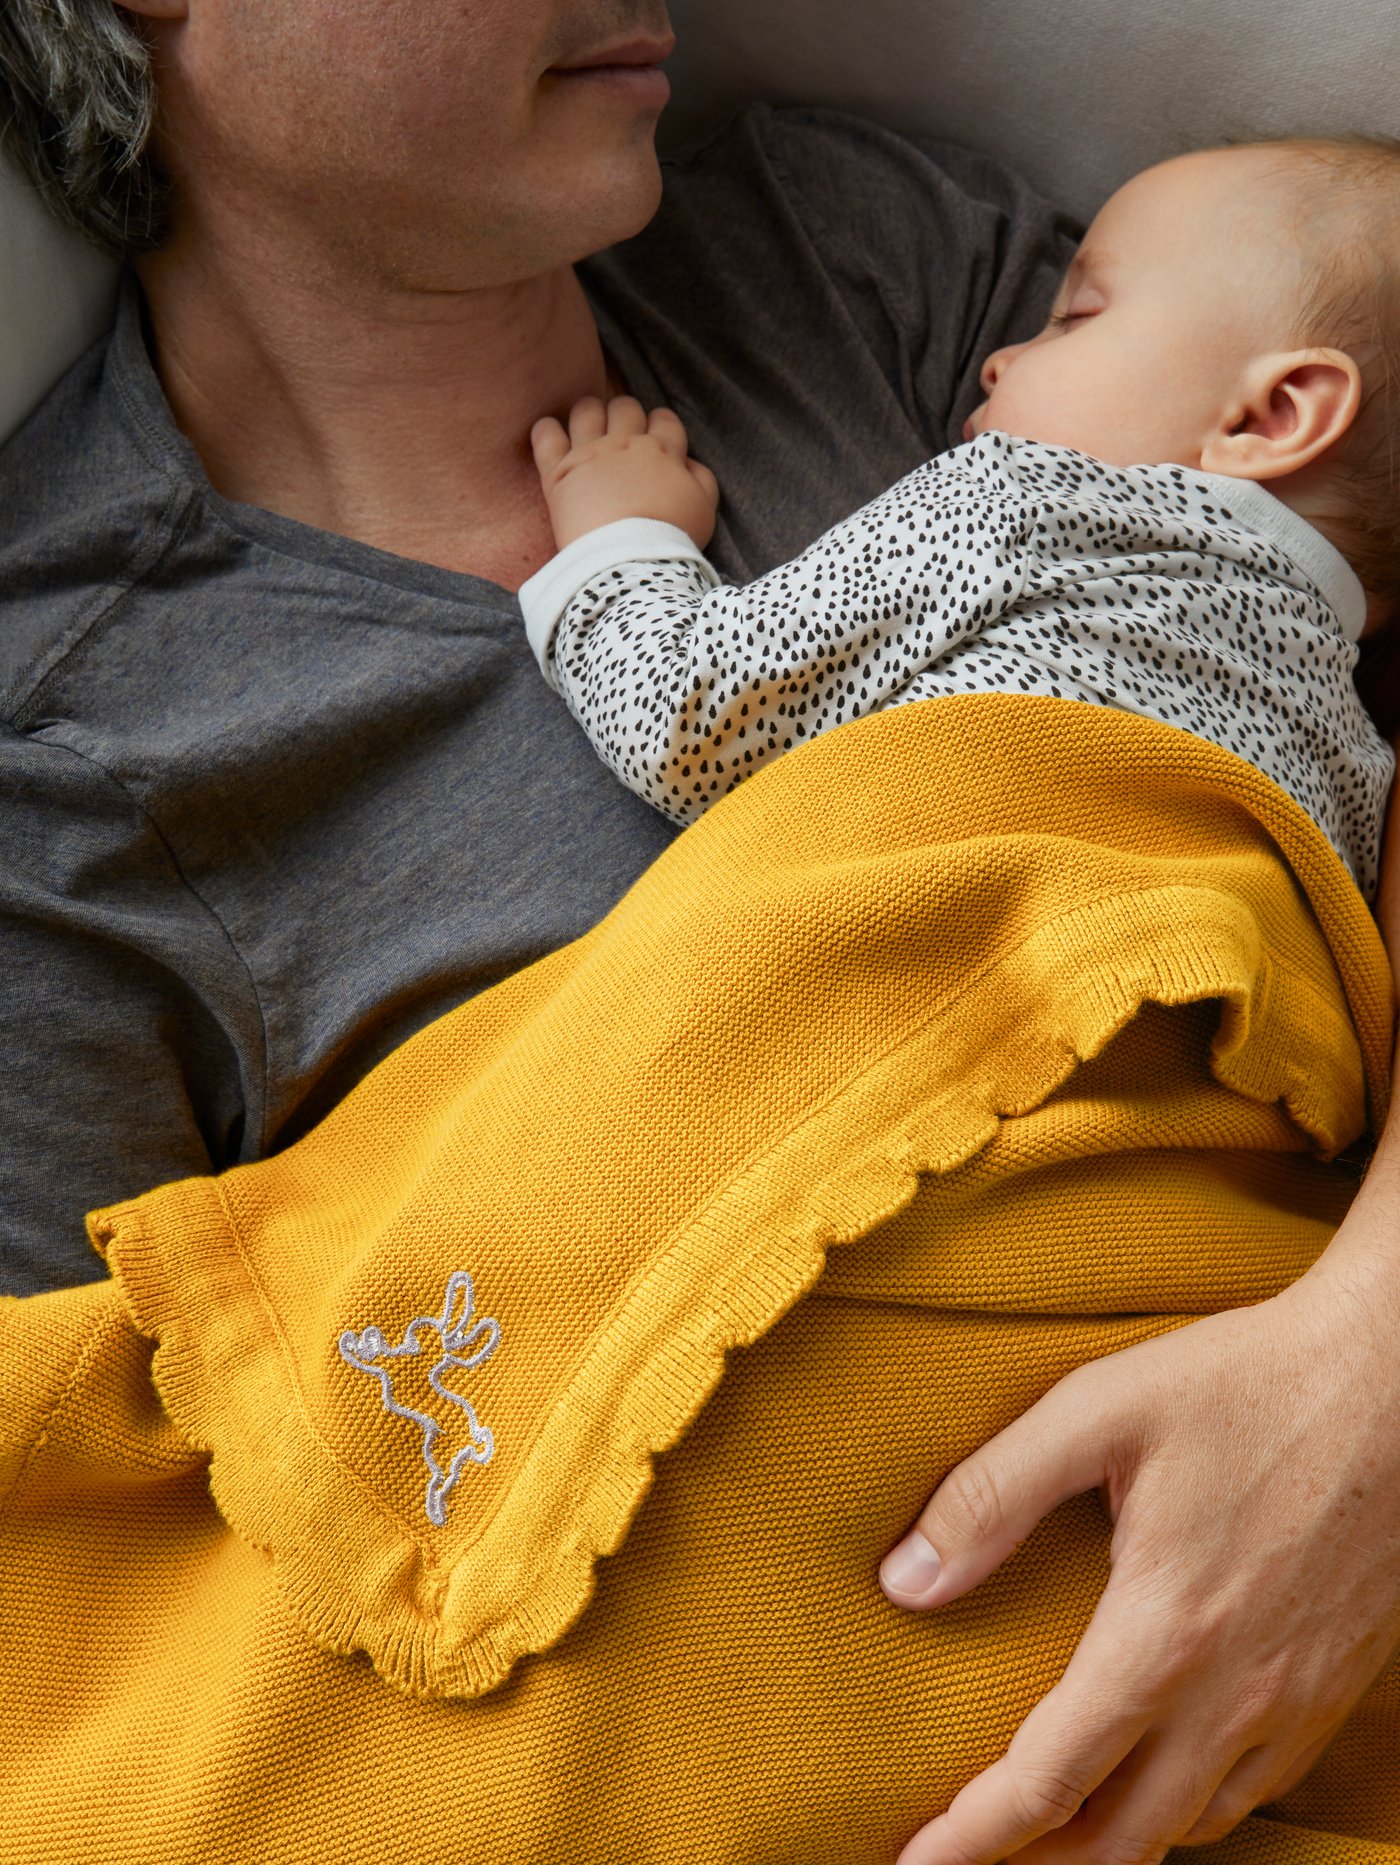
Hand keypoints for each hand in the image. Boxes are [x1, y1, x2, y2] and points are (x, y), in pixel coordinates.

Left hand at [530, 394, 719, 550]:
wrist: (629, 560)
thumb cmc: (671, 541)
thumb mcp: (703, 511)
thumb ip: (701, 479)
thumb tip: (688, 462)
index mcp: (662, 452)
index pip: (664, 420)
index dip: (659, 426)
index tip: (654, 440)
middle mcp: (625, 444)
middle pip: (625, 407)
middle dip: (624, 415)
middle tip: (619, 435)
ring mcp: (589, 454)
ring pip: (586, 410)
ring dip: (587, 414)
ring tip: (585, 430)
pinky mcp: (558, 471)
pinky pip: (545, 434)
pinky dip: (546, 430)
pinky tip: (549, 435)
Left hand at [880, 1259, 1399, 1862]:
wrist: (1393, 1375)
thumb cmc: (1246, 1381)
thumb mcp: (1098, 1410)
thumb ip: (992, 1495)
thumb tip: (904, 1582)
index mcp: (1164, 1634)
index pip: (1049, 1779)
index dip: (972, 1833)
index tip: (914, 1861)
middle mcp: (1236, 1694)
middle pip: (1125, 1837)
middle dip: (1040, 1861)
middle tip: (971, 1854)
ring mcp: (1298, 1699)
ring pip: (1196, 1824)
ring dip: (1118, 1841)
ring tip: (1054, 1830)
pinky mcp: (1339, 1683)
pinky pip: (1257, 1788)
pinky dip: (1193, 1809)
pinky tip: (1162, 1778)